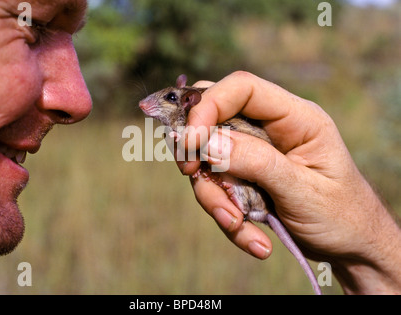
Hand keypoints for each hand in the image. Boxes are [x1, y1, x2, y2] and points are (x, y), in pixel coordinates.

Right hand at [178, 71, 400, 293]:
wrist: (351, 247)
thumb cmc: (342, 216)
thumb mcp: (303, 191)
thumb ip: (257, 163)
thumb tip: (208, 143)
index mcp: (296, 118)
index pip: (242, 89)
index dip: (209, 105)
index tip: (190, 142)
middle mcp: (271, 130)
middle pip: (215, 118)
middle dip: (198, 150)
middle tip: (192, 174)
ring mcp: (255, 154)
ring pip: (208, 159)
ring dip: (215, 196)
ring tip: (238, 226)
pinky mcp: (244, 178)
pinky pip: (217, 188)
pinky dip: (225, 215)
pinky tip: (255, 241)